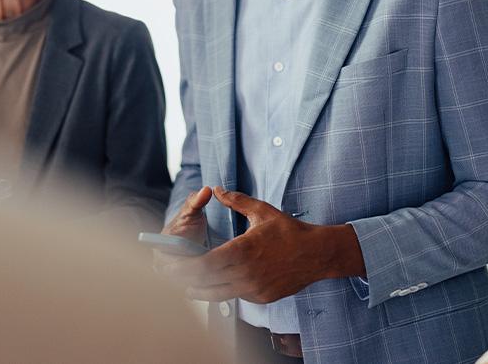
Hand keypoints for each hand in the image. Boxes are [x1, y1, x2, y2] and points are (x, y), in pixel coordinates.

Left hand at [161, 187, 364, 302]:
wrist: (318, 254)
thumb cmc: (290, 230)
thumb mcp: (262, 210)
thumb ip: (236, 201)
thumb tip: (218, 189)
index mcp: (242, 250)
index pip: (204, 264)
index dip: (184, 266)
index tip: (170, 262)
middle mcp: (246, 274)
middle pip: (205, 283)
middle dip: (184, 280)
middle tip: (169, 275)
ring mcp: (254, 289)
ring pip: (217, 295)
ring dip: (199, 291)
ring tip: (185, 285)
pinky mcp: (262, 298)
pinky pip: (235, 297)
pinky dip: (223, 291)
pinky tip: (217, 283)